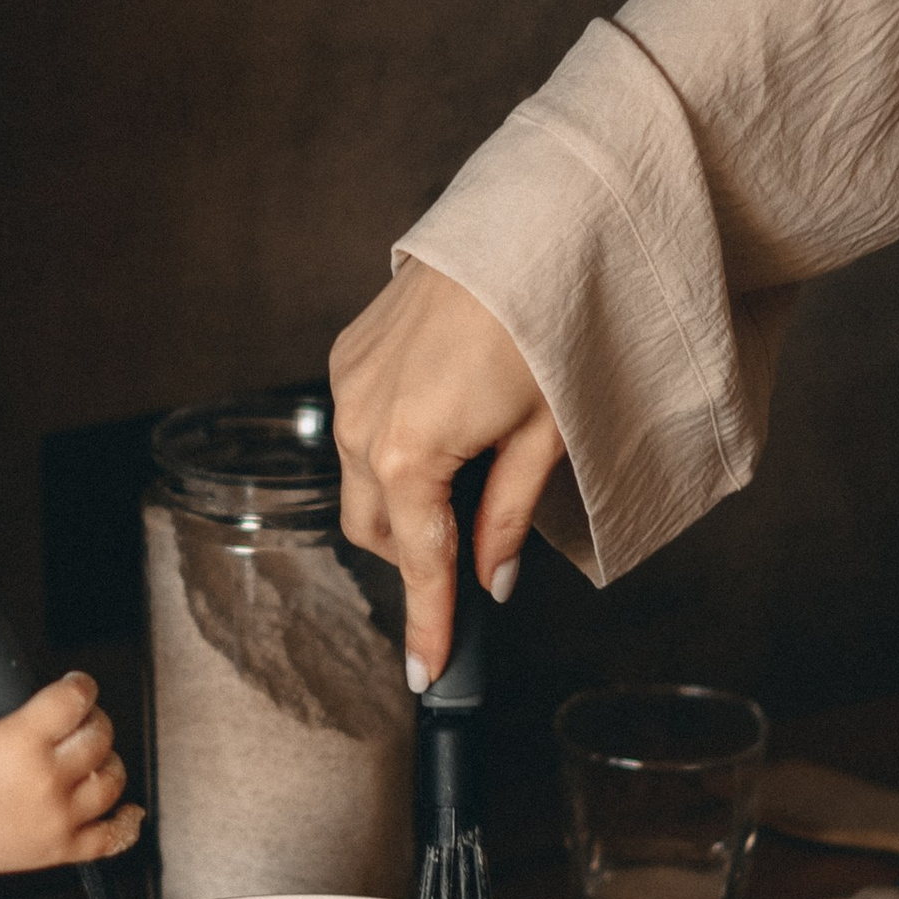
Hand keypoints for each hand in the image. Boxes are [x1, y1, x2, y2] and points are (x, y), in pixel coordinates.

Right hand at [0, 675, 143, 882]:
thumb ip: (14, 707)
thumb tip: (46, 700)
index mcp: (21, 741)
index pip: (75, 699)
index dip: (80, 686)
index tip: (78, 686)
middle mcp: (45, 779)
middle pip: (99, 736)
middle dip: (92, 720)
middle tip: (79, 721)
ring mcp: (56, 817)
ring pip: (112, 781)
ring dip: (106, 763)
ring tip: (89, 760)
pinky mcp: (59, 850)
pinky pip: (111, 838)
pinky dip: (126, 822)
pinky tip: (125, 808)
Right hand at [329, 260, 567, 680]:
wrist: (531, 222)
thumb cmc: (549, 325)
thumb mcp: (545, 438)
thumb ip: (507, 518)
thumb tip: (494, 579)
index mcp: (408, 454)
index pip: (419, 565)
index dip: (428, 626)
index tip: (428, 675)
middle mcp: (360, 422)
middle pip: (377, 531)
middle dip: (419, 556)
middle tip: (476, 553)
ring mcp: (349, 384)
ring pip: (361, 481)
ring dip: (404, 501)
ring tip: (468, 477)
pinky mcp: (351, 351)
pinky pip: (359, 426)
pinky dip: (392, 448)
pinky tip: (445, 426)